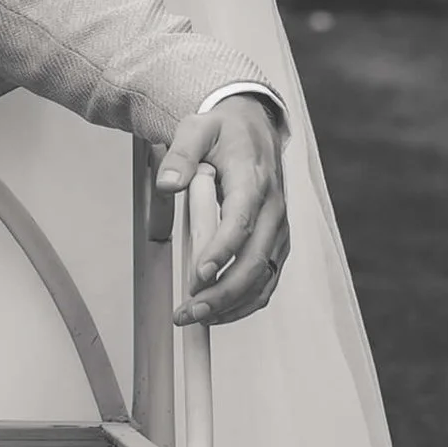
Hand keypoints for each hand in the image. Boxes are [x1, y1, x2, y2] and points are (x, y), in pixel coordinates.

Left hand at [156, 98, 290, 325]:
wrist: (253, 128)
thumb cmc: (223, 131)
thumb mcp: (196, 128)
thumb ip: (181, 155)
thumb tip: (169, 184)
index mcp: (254, 179)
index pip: (242, 220)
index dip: (223, 250)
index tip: (200, 273)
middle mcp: (273, 208)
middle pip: (255, 259)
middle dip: (223, 291)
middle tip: (190, 310)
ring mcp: (278, 228)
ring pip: (264, 276)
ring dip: (232, 303)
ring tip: (197, 318)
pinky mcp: (276, 242)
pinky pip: (267, 279)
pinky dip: (246, 302)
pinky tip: (219, 313)